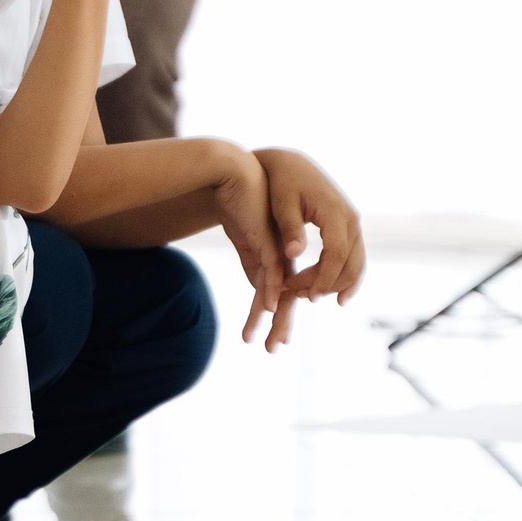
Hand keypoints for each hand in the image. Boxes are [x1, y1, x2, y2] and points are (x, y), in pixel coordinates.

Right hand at [187, 144, 294, 348]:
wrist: (234, 172)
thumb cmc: (240, 203)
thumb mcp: (247, 239)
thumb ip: (254, 263)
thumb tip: (260, 286)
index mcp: (282, 256)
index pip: (287, 294)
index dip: (282, 317)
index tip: (276, 337)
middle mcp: (283, 255)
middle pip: (287, 297)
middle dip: (280, 325)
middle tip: (274, 348)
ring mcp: (276, 249)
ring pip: (281, 290)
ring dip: (275, 319)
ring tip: (269, 342)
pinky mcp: (266, 240)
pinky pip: (271, 270)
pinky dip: (271, 290)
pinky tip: (270, 306)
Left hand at [256, 148, 363, 308]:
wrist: (290, 163)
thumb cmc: (281, 183)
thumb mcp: (281, 204)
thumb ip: (290, 229)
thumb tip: (293, 254)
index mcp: (335, 213)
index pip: (336, 254)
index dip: (322, 278)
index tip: (303, 294)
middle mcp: (351, 218)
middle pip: (350, 263)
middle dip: (328, 284)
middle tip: (301, 297)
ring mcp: (353, 222)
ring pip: (357, 263)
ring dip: (340, 284)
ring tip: (314, 298)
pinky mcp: (349, 226)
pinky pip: (354, 256)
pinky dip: (348, 276)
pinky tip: (336, 295)